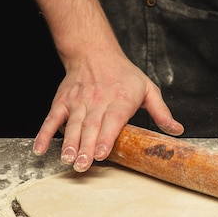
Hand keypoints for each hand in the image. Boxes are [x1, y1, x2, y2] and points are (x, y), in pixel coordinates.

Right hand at [32, 55, 183, 171]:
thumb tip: (177, 131)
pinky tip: (40, 149)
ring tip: (68, 160)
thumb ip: (161, 112)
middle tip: (83, 165)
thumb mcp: (148, 89)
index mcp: (120, 99)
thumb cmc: (123, 74)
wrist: (94, 51)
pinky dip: (45, 134)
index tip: (102, 153)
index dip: (106, 136)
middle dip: (86, 147)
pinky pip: (52, 119)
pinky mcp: (62, 102)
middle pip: (91, 125)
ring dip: (69, 144)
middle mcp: (97, 100)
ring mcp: (78, 101)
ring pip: (73, 124)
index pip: (112, 119)